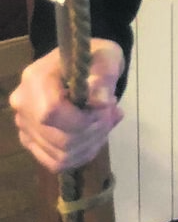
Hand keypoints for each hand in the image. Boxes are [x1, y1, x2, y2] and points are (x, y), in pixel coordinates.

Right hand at [10, 39, 124, 172]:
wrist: (81, 66)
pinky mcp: (30, 141)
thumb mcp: (107, 59)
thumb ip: (105, 76)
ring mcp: (24, 125)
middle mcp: (23, 103)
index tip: (107, 107)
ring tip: (104, 122)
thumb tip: (102, 101)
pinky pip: (55, 162)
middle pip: (59, 139)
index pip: (52, 112)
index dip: (84, 119)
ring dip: (91, 144)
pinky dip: (80, 155)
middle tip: (111, 114)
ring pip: (60, 155)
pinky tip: (93, 137)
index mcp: (35, 78)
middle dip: (94, 132)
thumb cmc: (94, 59)